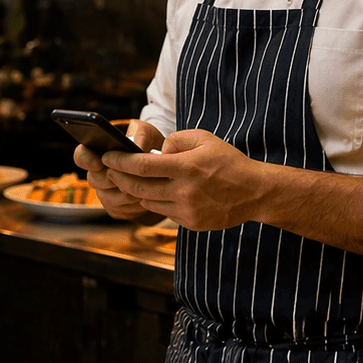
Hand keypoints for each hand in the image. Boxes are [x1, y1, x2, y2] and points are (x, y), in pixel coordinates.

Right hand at [74, 120, 163, 220]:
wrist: (158, 163)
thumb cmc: (147, 142)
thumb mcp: (145, 131)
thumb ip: (140, 135)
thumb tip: (137, 147)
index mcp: (96, 152)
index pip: (81, 156)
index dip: (87, 160)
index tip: (99, 161)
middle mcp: (96, 175)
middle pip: (96, 180)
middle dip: (116, 177)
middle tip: (135, 174)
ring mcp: (104, 194)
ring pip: (112, 198)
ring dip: (130, 191)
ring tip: (149, 183)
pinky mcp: (116, 209)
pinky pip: (124, 210)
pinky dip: (138, 203)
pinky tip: (150, 194)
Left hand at [96, 129, 266, 229]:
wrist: (255, 192)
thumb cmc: (228, 161)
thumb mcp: (204, 139)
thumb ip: (175, 140)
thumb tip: (154, 151)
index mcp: (186, 167)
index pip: (141, 166)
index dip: (119, 161)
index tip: (107, 156)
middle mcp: (185, 191)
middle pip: (137, 188)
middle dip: (118, 178)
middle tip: (110, 169)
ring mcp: (187, 210)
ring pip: (147, 201)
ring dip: (137, 191)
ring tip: (135, 179)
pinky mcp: (190, 223)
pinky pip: (163, 212)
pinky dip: (157, 201)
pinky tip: (161, 192)